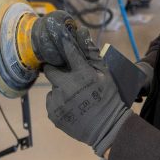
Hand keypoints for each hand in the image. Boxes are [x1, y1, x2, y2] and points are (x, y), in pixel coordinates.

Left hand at [42, 15, 130, 156]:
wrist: (107, 128)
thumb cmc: (109, 98)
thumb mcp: (105, 74)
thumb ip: (91, 53)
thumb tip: (81, 31)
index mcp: (81, 74)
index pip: (68, 52)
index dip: (62, 44)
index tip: (58, 38)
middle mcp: (66, 86)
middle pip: (50, 71)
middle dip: (56, 71)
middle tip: (67, 77)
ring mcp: (58, 101)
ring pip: (52, 88)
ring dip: (59, 88)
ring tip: (73, 96)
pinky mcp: (53, 113)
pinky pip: (51, 102)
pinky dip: (58, 102)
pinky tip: (71, 106)